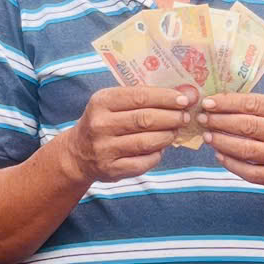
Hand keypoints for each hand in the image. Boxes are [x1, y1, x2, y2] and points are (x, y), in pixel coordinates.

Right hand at [62, 84, 198, 183]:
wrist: (78, 153)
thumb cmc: (104, 122)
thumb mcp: (113, 103)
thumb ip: (142, 97)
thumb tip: (183, 93)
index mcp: (102, 102)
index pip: (140, 97)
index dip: (166, 98)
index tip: (184, 99)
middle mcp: (100, 124)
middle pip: (146, 119)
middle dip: (172, 117)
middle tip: (185, 116)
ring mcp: (104, 149)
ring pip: (147, 142)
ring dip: (168, 136)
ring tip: (176, 131)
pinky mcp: (111, 169)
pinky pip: (144, 163)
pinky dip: (157, 155)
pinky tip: (161, 148)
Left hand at [199, 93, 263, 189]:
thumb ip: (254, 106)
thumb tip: (217, 101)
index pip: (252, 104)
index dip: (227, 103)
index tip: (207, 103)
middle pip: (247, 126)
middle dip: (220, 122)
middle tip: (202, 120)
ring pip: (246, 149)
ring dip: (221, 142)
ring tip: (207, 136)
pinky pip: (249, 172)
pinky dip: (230, 163)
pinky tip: (219, 155)